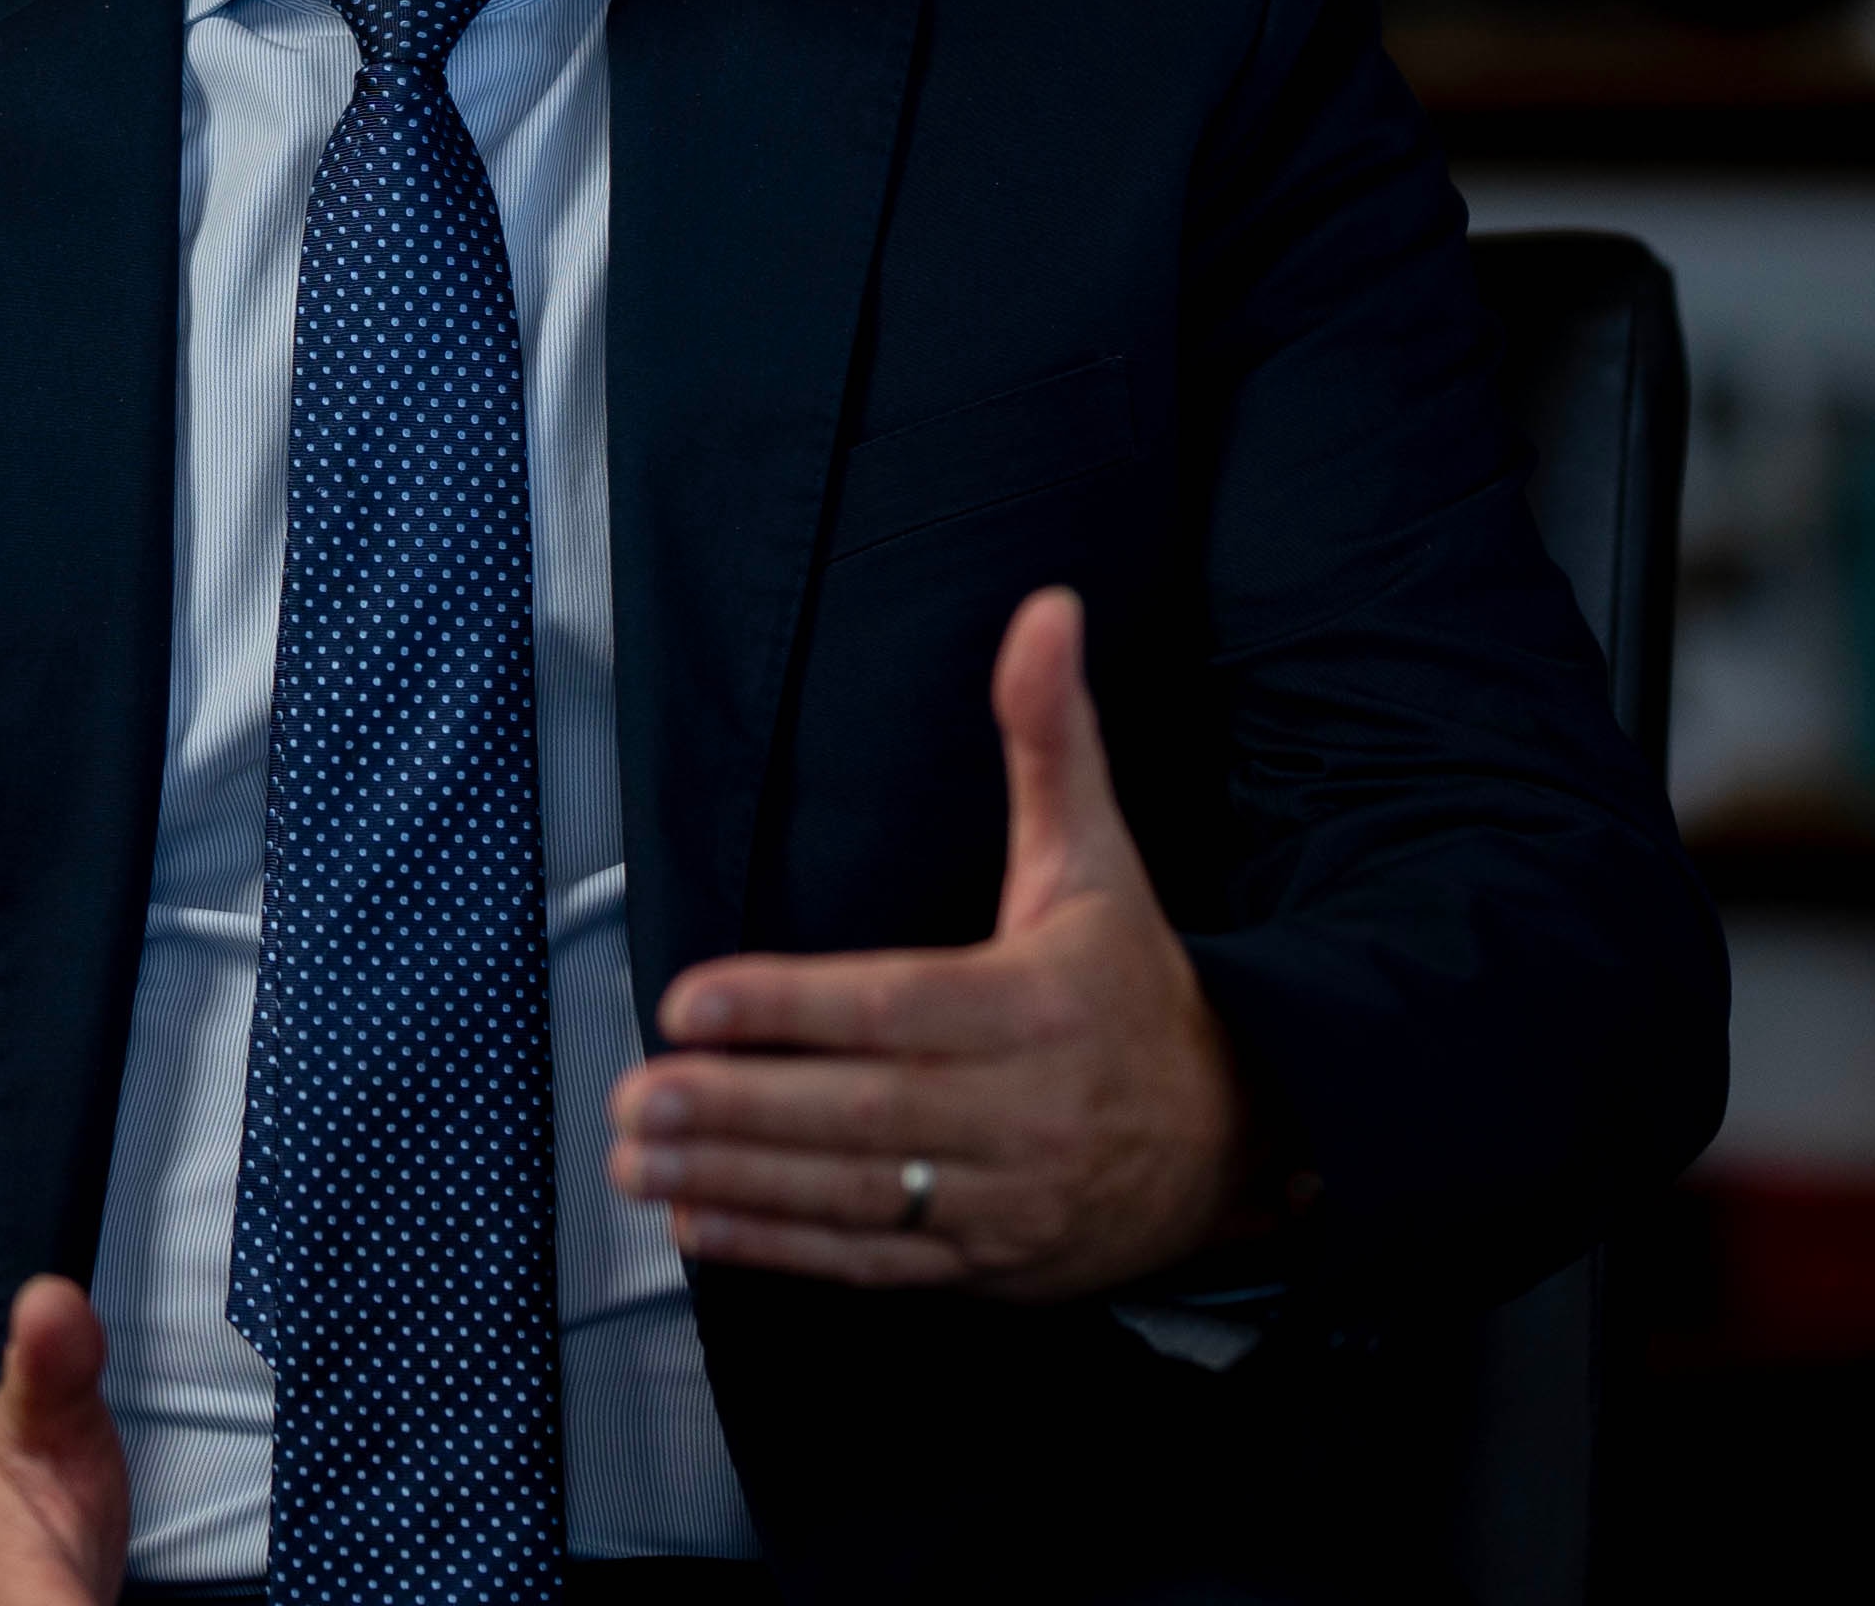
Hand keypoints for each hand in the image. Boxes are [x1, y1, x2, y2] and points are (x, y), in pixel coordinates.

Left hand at [605, 587, 1250, 1299]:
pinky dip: (781, 1248)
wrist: (1240, 1137)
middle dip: (738, 1107)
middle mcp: (1024, 1112)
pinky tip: (697, 1222)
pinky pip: (874, 1261)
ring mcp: (1007, 1200)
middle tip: (634, 1092)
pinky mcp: (989, 1265)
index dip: (788, 1007)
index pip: (896, 1007)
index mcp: (1040, 1006)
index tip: (688, 1000)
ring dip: (736, 1179)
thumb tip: (1047, 609)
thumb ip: (1051, 739)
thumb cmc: (1133, 985)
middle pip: (863, 1112)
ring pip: (856, 1195)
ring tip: (635, 1156)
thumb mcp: (1095, 858)